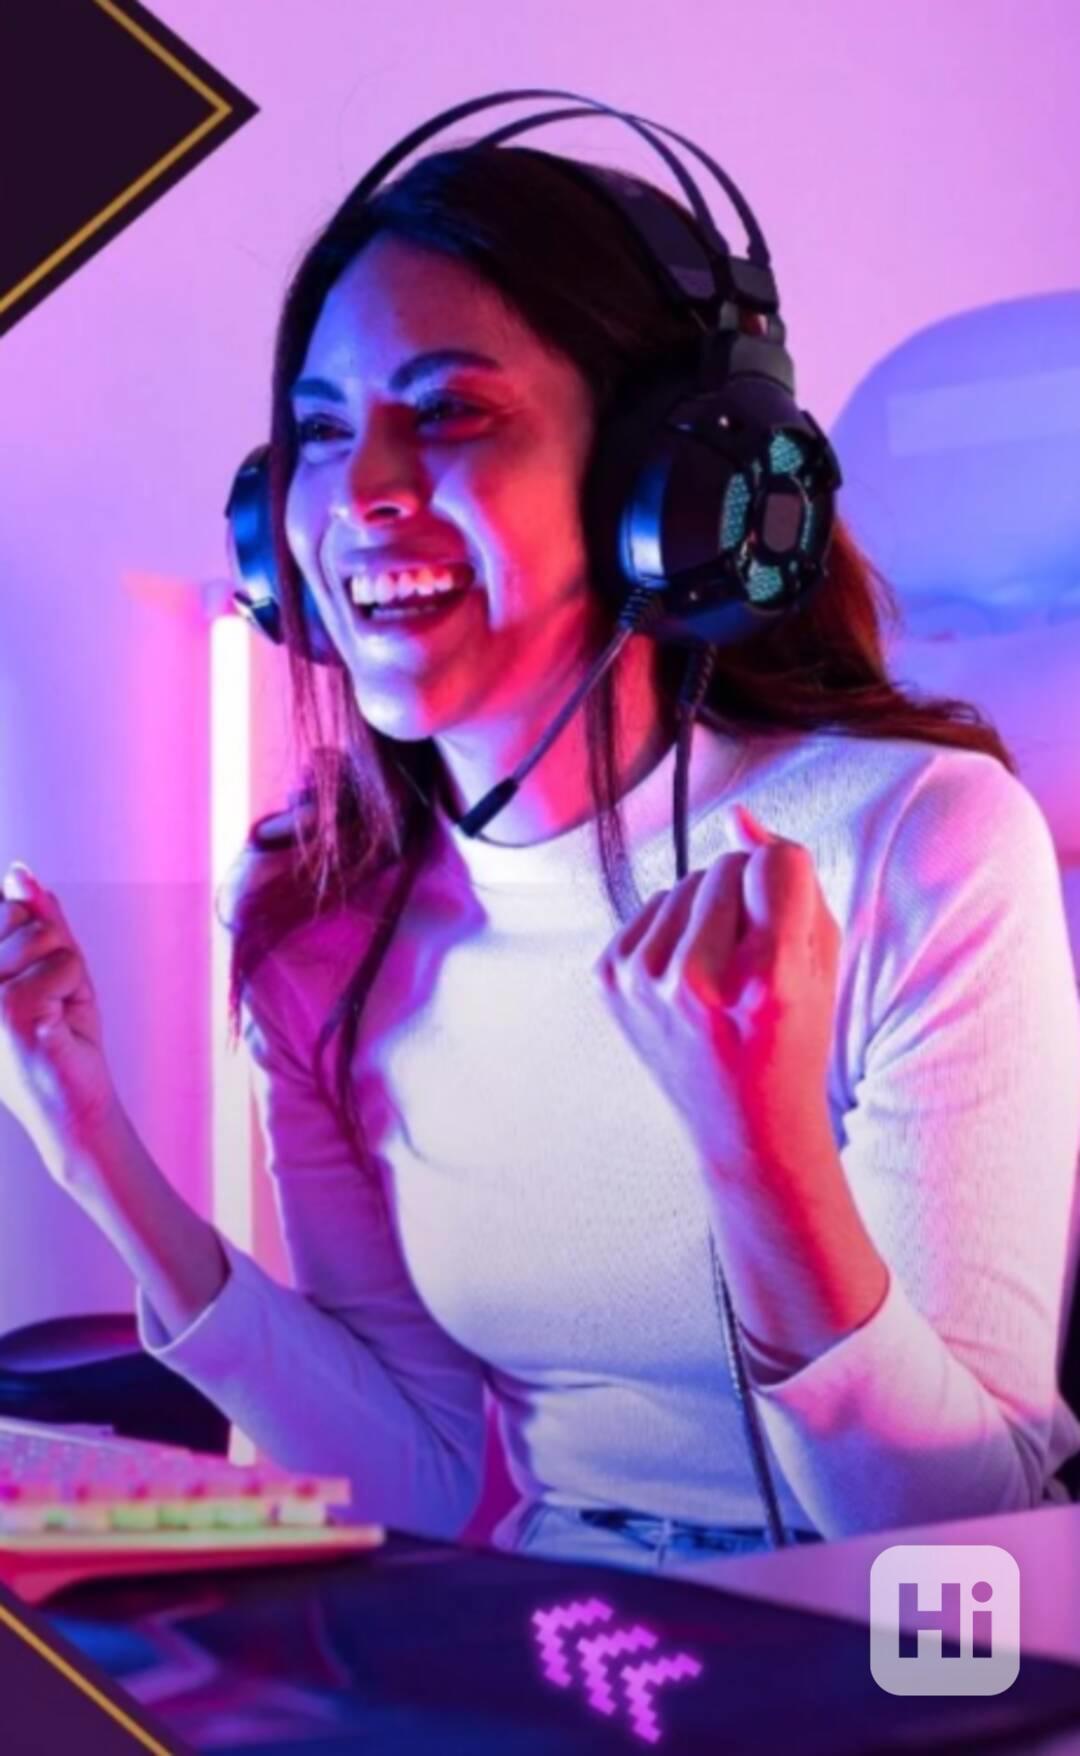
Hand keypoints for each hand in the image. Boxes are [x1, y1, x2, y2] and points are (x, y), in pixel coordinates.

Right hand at [0, 862, 122, 1179]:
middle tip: (54, 998)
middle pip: (24, 917)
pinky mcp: (6, 1011)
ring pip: (45, 937)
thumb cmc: (64, 1037)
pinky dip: (73, 991)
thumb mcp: (54, 966)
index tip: (40, 983)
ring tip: (55, 1013)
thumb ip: (37, 919)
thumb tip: (17, 872)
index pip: (7, 908)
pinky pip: (62, 964)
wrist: (75, 1105)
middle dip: (55, 951)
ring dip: (66, 974)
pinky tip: (56, 1025)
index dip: (38, 933)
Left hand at [593, 805, 841, 1184]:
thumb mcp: (818, 960)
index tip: (791, 918)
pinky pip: (651, 907)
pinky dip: (674, 929)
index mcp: (766, 979)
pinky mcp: (610, 979)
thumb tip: (737, 815)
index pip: (777, 861)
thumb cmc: (794, 1037)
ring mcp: (644, 981)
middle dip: (747, 894)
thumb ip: (789, 878)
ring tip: (724, 970)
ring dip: (708, 910)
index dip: (790, 879)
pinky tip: (691, 976)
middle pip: (726, 864)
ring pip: (684, 881)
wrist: (745, 1123)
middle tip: (757, 956)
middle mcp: (696, 980)